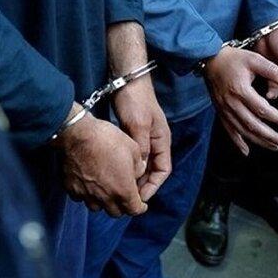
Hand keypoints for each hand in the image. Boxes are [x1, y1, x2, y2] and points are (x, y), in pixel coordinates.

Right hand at [52, 103, 147, 216]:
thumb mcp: (133, 149)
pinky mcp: (72, 188)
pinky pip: (81, 198)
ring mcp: (86, 194)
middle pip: (116, 212)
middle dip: (122, 205)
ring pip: (98, 208)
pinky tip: (89, 184)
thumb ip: (139, 167)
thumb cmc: (107, 139)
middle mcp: (105, 197)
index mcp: (123, 189)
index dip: (140, 207)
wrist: (77, 134)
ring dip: (104, 202)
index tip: (141, 204)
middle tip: (124, 195)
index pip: (134, 210)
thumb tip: (138, 173)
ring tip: (105, 190)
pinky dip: (87, 195)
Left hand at [113, 74, 171, 201]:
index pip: (163, 170)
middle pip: (152, 171)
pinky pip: (131, 157)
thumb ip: (141, 147)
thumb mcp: (139, 124)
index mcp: (161, 141)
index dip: (153, 185)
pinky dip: (125, 166)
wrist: (126, 80)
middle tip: (127, 197)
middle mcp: (154, 142)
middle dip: (141, 184)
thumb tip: (140, 169)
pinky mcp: (132, 135)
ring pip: (140, 165)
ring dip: (132, 177)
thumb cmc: (135, 101)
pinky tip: (114, 172)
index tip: (140, 197)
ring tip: (119, 188)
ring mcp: (143, 138)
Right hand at [204, 47, 277, 155]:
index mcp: (241, 90)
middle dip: (270, 136)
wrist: (209, 60)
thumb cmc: (233, 58)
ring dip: (259, 141)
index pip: (263, 110)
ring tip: (274, 147)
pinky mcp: (220, 111)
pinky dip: (237, 142)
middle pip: (253, 125)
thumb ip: (272, 70)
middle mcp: (232, 103)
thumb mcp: (254, 59)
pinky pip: (228, 130)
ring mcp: (224, 109)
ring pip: (242, 130)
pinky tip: (246, 151)